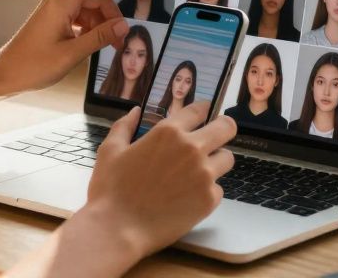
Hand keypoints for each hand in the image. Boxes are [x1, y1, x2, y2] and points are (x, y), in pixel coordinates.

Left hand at [0, 0, 144, 95]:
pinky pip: (82, 16)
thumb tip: (123, 26)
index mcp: (61, 2)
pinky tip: (93, 45)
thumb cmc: (32, 65)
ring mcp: (57, 7)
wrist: (5, 73)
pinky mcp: (56, 17)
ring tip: (109, 48)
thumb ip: (99, 37)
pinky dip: (92, 28)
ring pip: (92, 8)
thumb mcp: (71, 54)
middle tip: (120, 43)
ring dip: (103, 25)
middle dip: (113, 17)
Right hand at [82, 102, 236, 262]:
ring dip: (216, 161)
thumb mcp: (110, 150)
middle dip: (223, 128)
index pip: (199, 110)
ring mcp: (204, 175)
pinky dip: (207, 190)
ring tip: (198, 171)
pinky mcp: (209, 200)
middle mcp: (192, 149)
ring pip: (227, 158)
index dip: (202, 110)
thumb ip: (124, 126)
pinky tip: (188, 196)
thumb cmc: (110, 189)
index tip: (203, 114)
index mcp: (168, 132)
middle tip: (216, 135)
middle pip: (227, 127)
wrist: (118, 228)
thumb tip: (135, 112)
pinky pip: (218, 188)